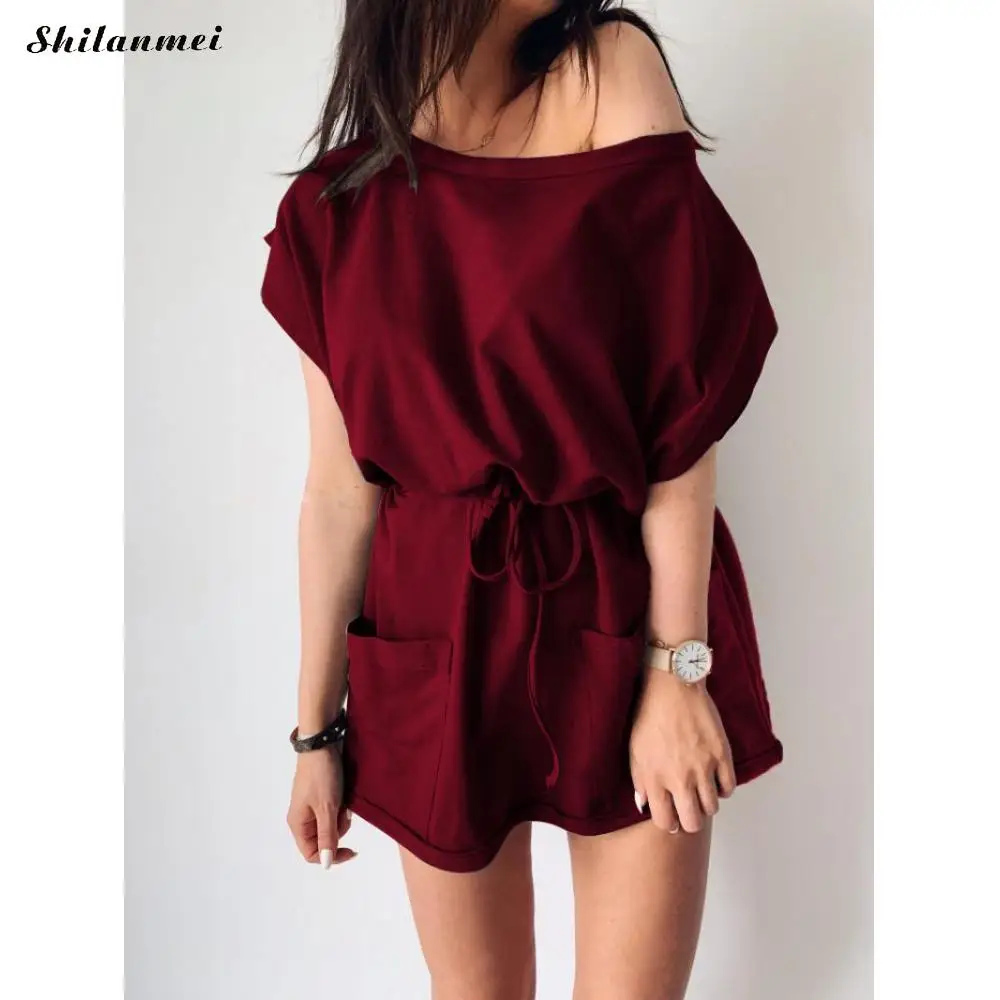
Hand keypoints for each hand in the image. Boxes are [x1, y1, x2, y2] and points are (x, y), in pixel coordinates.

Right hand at [287, 745, 356, 866]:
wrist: (323, 743)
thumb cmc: (322, 776)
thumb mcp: (327, 808)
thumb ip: (327, 837)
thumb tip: (326, 865)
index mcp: (297, 823)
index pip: (312, 854)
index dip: (332, 856)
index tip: (352, 850)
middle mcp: (302, 817)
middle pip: (324, 839)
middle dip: (338, 829)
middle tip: (343, 811)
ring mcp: (312, 805)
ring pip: (331, 824)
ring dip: (341, 816)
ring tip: (343, 799)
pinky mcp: (321, 795)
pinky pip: (334, 810)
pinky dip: (341, 806)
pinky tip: (344, 794)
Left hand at [629, 670, 735, 833]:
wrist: (672, 686)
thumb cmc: (649, 715)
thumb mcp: (635, 750)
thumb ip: (640, 782)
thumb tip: (643, 805)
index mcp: (654, 778)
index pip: (665, 821)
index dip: (669, 822)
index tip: (672, 816)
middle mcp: (679, 778)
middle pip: (692, 822)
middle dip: (690, 820)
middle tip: (689, 810)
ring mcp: (703, 768)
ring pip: (712, 808)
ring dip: (706, 804)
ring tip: (700, 791)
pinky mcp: (721, 755)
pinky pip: (728, 788)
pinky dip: (722, 788)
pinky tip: (714, 779)